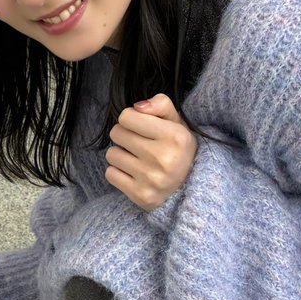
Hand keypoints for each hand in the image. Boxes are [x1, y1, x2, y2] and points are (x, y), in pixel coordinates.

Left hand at [105, 93, 196, 210]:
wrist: (190, 188)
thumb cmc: (178, 149)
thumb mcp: (177, 122)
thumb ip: (161, 104)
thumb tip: (137, 107)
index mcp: (175, 136)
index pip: (127, 116)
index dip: (131, 119)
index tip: (141, 127)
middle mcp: (163, 158)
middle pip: (116, 133)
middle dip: (124, 135)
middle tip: (137, 143)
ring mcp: (151, 179)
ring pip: (111, 154)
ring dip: (121, 154)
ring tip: (137, 159)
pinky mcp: (140, 195)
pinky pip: (110, 174)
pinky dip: (119, 173)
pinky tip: (134, 174)